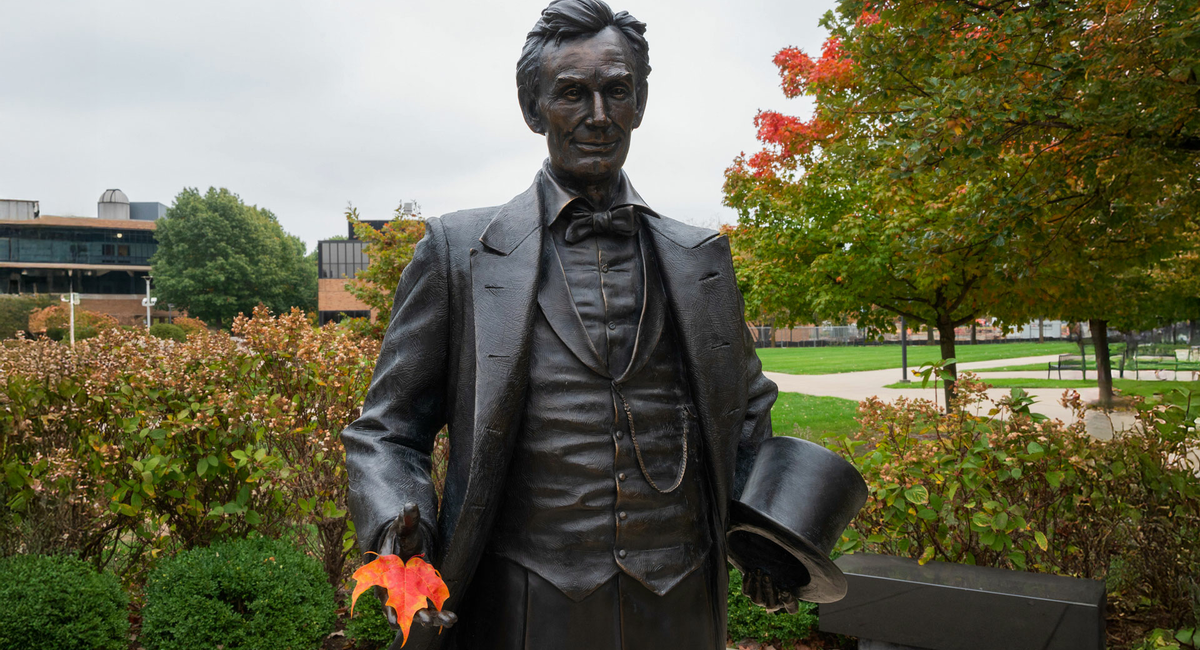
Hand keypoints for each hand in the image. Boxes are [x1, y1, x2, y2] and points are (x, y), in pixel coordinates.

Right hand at [375, 502, 457, 629]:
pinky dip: (439, 614)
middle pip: (403, 610)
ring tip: (449, 620)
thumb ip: (407, 520)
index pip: (386, 595)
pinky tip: (451, 618)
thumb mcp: (402, 529)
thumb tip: (410, 505)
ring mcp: (410, 596)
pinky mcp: (422, 597)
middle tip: (427, 620)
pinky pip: (430, 608)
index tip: (395, 620)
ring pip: (418, 612)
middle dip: (415, 616)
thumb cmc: (400, 538)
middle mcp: (396, 591)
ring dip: (432, 618)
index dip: (390, 609)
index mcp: (386, 576)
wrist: (405, 547)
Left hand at [742, 568, 798, 613]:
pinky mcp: (749, 593)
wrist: (765, 567)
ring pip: (756, 599)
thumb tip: (785, 587)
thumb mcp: (789, 574)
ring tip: (758, 571)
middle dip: (768, 589)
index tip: (785, 589)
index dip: (788, 600)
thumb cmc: (781, 571)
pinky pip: (746, 592)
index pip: (792, 607)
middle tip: (767, 576)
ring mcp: (760, 600)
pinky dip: (747, 582)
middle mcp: (773, 603)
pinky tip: (749, 572)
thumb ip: (793, 578)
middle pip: (771, 604)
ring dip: (757, 584)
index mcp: (788, 600)